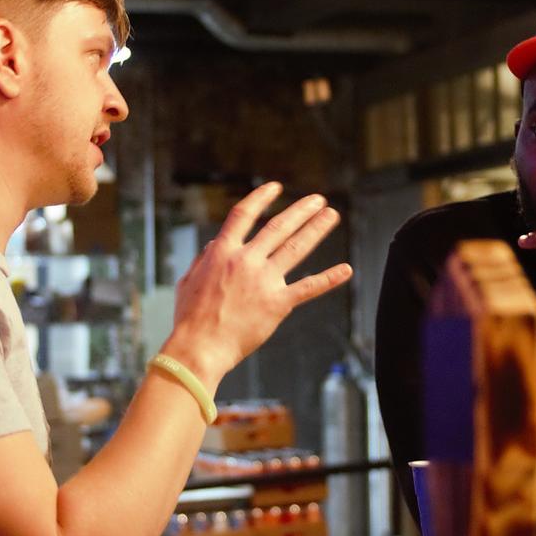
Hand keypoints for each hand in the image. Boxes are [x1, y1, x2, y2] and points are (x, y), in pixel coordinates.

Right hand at [165, 181, 351, 386]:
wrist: (199, 347)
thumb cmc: (189, 318)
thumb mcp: (189, 280)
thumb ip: (204, 258)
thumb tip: (216, 244)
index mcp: (222, 252)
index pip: (243, 215)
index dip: (260, 198)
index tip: (275, 187)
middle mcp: (246, 260)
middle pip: (278, 227)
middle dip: (301, 210)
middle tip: (318, 199)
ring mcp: (264, 281)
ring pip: (296, 247)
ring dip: (316, 229)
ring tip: (331, 215)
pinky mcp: (278, 303)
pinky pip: (308, 287)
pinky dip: (329, 278)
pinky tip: (346, 269)